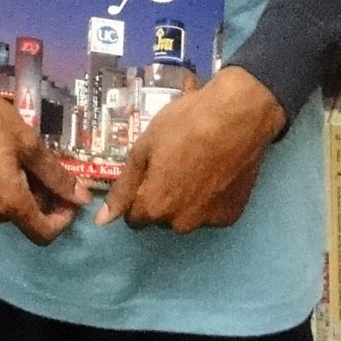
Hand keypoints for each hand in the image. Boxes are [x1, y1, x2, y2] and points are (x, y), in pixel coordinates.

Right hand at [0, 42, 88, 244]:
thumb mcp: (27, 142)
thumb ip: (56, 174)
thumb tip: (81, 197)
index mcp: (9, 203)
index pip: (44, 233)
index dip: (64, 219)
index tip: (69, 195)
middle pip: (23, 218)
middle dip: (41, 199)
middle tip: (44, 167)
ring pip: (1, 208)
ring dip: (16, 191)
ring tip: (16, 158)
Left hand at [95, 67, 285, 233]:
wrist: (238, 117)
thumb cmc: (184, 125)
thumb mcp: (143, 147)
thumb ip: (123, 187)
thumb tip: (102, 221)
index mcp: (154, 207)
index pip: (134, 218)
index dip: (138, 194)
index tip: (149, 172)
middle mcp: (180, 224)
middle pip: (161, 217)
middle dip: (162, 198)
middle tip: (174, 164)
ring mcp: (208, 221)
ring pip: (186, 216)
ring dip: (186, 201)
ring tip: (196, 166)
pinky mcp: (231, 215)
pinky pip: (211, 212)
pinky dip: (210, 199)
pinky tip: (216, 172)